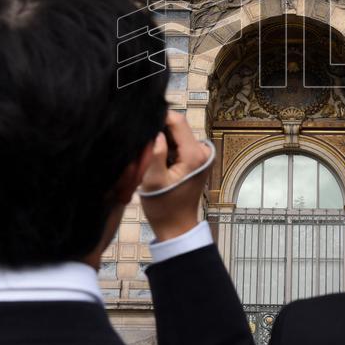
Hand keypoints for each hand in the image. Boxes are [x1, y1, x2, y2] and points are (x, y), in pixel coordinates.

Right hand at [139, 110, 211, 241]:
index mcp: (194, 154)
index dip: (159, 118)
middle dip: (159, 130)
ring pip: (177, 134)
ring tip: (147, 152)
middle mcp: (202, 150)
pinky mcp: (196, 158)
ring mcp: (201, 154)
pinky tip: (156, 157)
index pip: (177, 121)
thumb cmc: (163, 207)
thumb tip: (155, 132)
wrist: (177, 226)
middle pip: (178, 126)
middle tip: (142, 143)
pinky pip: (179, 143)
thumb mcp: (153, 181)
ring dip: (162, 139)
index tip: (141, 125)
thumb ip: (154, 153)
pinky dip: (167, 146)